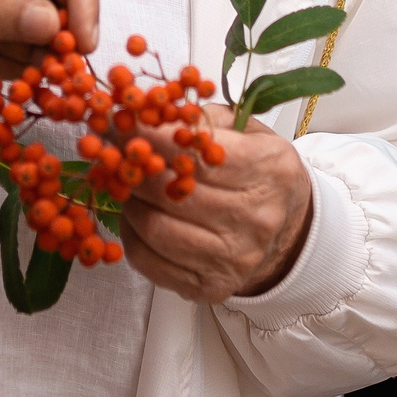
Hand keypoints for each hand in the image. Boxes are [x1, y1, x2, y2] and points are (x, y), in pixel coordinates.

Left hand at [121, 103, 312, 301]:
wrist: (289, 233)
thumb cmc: (259, 173)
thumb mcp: (247, 132)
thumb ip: (203, 119)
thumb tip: (147, 111)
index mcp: (268, 169)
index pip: (195, 152)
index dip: (150, 136)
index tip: (120, 123)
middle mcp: (255, 217)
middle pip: (171, 191)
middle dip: (130, 166)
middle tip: (107, 149)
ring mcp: (234, 257)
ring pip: (156, 228)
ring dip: (128, 202)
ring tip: (121, 182)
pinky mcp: (212, 285)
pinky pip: (151, 261)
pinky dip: (131, 236)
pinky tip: (133, 216)